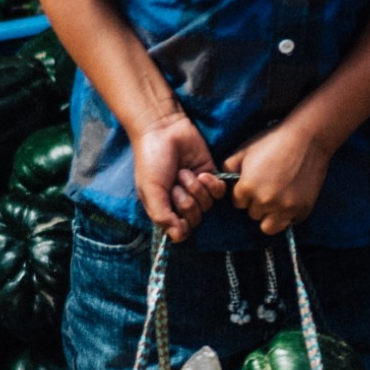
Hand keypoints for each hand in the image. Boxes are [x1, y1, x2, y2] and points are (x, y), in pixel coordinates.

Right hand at [132, 112, 226, 242]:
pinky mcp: (211, 176)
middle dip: (186, 200)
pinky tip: (202, 173)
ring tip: (183, 172)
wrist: (164, 130)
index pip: (180, 231)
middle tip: (175, 182)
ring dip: (195, 188)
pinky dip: (212, 184)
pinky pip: (219, 192)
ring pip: (207, 205)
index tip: (172, 206)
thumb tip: (178, 239)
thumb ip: (162, 216)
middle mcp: (181, 202)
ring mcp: (197, 190)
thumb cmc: (151, 160)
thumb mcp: (150, 191)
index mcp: (164, 208)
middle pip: (195, 219)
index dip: (180, 221)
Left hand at [224, 122, 331, 236]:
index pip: (238, 203)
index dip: (244, 192)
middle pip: (253, 214)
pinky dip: (289, 214)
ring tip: (277, 199)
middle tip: (268, 186)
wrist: (308, 137)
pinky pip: (290, 222)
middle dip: (257, 203)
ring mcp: (285, 207)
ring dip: (270, 215)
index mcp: (247, 188)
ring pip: (269, 226)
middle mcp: (264, 201)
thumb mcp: (244, 149)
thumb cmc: (274, 140)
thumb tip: (223, 181)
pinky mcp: (302, 209)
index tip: (255, 182)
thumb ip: (228, 168)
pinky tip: (292, 198)